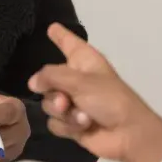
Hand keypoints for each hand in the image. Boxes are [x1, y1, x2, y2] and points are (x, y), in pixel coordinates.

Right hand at [28, 24, 161, 161]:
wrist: (127, 134)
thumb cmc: (109, 99)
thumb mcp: (80, 81)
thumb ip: (51, 76)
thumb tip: (33, 82)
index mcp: (84, 61)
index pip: (68, 43)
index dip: (60, 35)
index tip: (52, 27)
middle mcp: (76, 79)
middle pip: (47, 80)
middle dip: (54, 94)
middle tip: (65, 101)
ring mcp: (74, 102)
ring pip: (49, 104)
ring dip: (64, 113)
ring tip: (83, 117)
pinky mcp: (72, 124)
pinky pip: (55, 123)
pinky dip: (68, 126)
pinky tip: (84, 128)